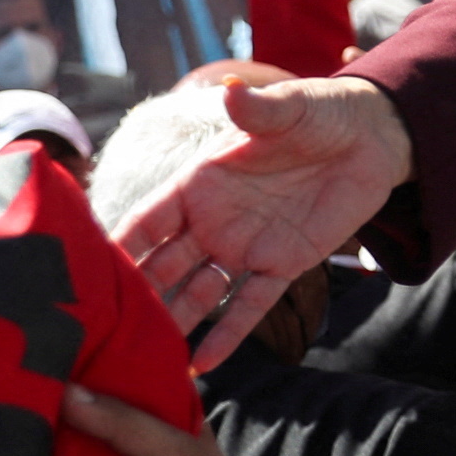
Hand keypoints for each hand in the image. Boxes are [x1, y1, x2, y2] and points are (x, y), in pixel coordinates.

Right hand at [115, 77, 411, 370]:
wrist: (371, 138)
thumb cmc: (319, 113)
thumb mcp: (288, 108)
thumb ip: (258, 108)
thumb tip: (233, 90)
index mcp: (199, 182)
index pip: (147, 220)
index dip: (119, 246)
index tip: (85, 276)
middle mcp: (212, 220)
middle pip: (163, 265)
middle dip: (135, 295)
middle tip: (101, 330)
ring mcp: (245, 246)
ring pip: (198, 292)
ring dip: (174, 321)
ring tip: (144, 354)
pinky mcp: (283, 264)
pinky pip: (250, 305)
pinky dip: (228, 334)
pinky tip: (201, 365)